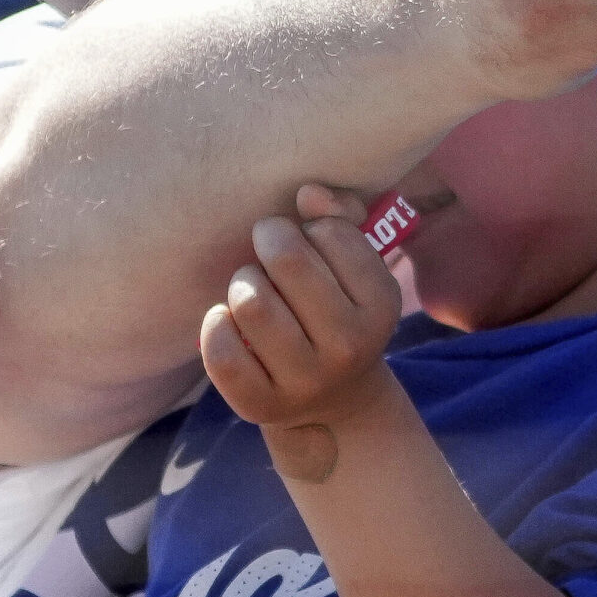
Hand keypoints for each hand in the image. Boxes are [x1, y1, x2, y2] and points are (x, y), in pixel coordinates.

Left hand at [202, 185, 407, 477]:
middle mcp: (349, 345)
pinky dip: (214, 323)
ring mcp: (306, 380)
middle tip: (267, 246)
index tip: (308, 241)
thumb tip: (308, 191)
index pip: (330, 232)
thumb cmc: (339, 314)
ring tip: (251, 285)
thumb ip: (340, 219)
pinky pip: (220, 350)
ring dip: (242, 281)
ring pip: (249, 302)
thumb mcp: (358, 271)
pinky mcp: (260, 405)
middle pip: (285, 260)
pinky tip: (227, 320)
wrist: (333, 403)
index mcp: (382, 304)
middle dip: (268, 240)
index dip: (308, 226)